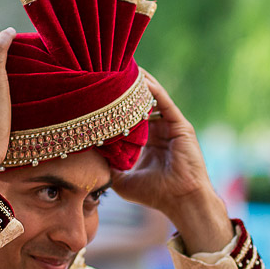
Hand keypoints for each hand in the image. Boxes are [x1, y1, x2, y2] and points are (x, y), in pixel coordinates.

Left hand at [111, 70, 232, 253]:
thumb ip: (109, 168)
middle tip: (108, 70)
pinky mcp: (180, 125)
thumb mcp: (123, 181)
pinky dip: (153, 90)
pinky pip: (165, 102)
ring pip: (153, 98)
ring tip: (122, 67)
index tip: (98, 91)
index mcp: (148, 142)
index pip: (129, 117)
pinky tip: (140, 79)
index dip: (115, 105)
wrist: (182, 200)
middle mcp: (160, 131)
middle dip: (125, 89)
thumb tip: (87, 161)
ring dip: (139, 84)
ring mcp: (171, 126)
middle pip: (140, 103)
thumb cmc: (156, 194)